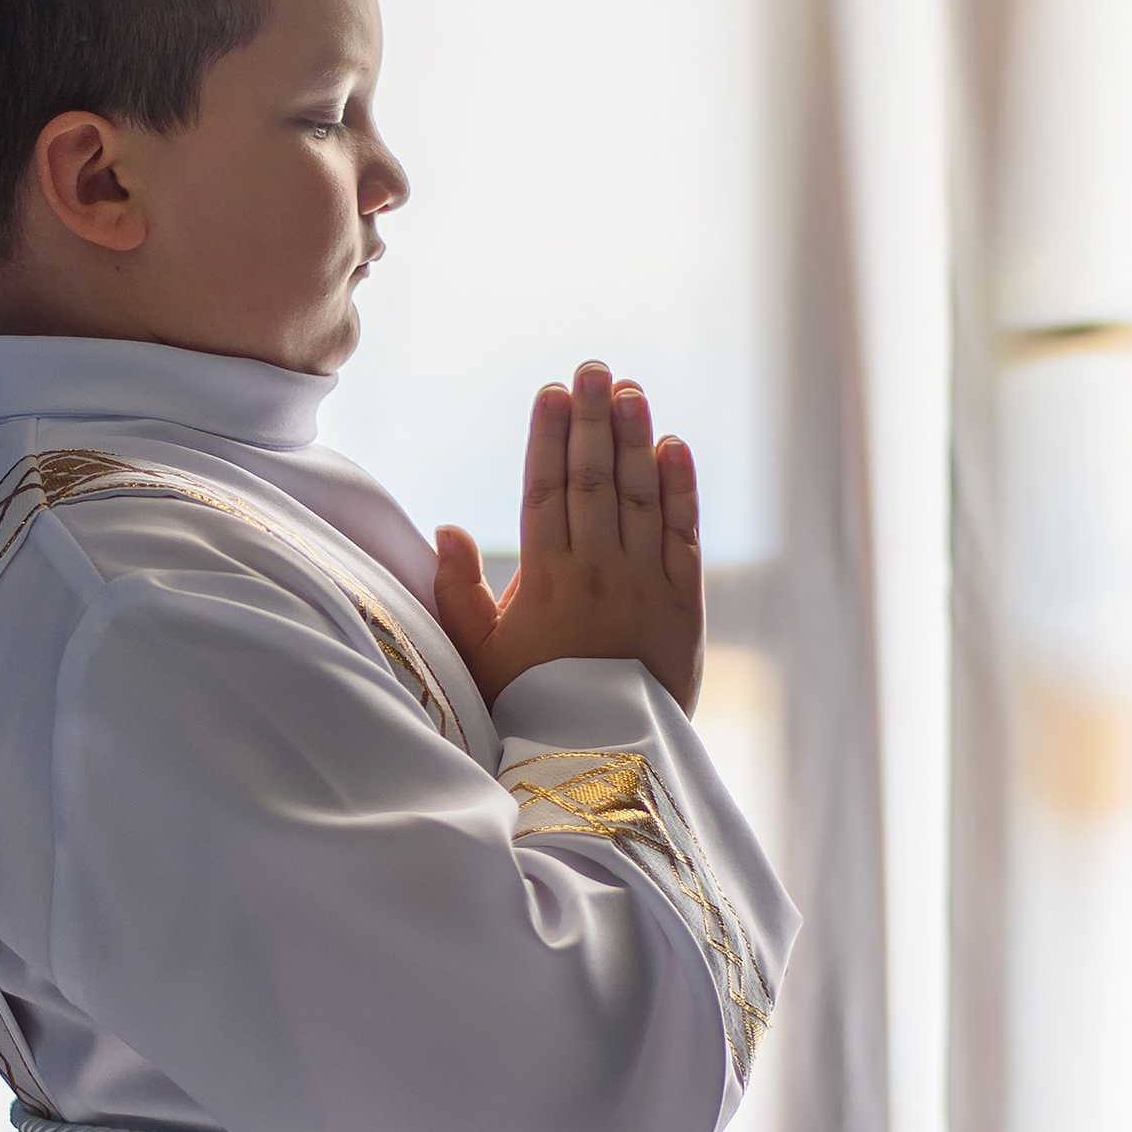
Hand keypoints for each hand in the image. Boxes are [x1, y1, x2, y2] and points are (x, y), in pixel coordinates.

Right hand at [434, 364, 703, 713]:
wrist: (602, 761)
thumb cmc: (531, 706)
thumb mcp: (479, 656)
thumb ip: (459, 591)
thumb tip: (448, 527)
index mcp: (544, 581)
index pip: (546, 490)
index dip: (549, 437)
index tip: (552, 392)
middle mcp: (597, 573)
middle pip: (593, 480)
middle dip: (593, 420)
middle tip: (594, 369)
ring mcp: (645, 584)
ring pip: (639, 496)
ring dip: (636, 439)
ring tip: (632, 390)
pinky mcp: (684, 604)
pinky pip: (683, 534)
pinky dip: (681, 489)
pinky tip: (673, 448)